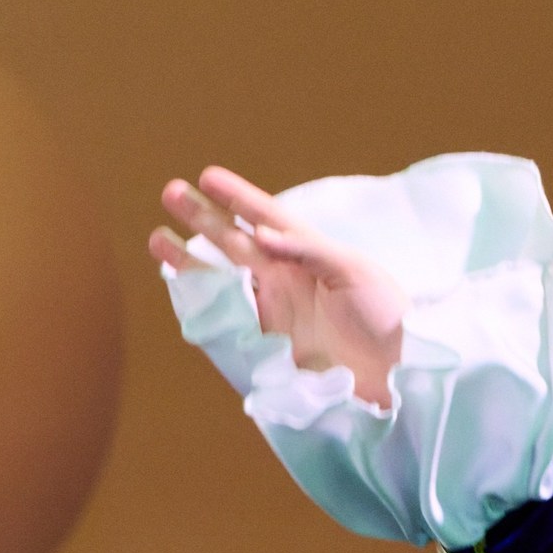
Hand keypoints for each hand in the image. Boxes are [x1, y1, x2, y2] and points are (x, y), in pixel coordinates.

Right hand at [149, 166, 406, 407]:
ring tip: (157, 237)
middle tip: (171, 191)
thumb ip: (308, 251)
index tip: (208, 177)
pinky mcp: (265, 344)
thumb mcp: (354, 273)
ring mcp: (273, 310)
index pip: (267, 217)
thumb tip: (261, 235)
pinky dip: (201, 301)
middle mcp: (286, 278)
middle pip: (236, 241)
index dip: (238, 197)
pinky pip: (225, 317)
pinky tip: (179, 285)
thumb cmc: (385, 317)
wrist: (395, 375)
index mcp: (310, 254)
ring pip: (222, 277)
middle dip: (204, 217)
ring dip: (190, 258)